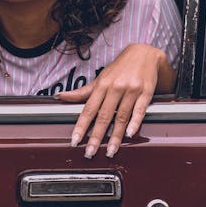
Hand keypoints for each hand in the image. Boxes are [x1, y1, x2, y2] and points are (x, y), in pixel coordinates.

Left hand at [57, 44, 174, 158]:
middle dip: (96, 136)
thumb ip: (82, 92)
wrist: (143, 54)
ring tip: (110, 151)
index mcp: (102, 85)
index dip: (81, 126)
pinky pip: (139, 110)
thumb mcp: (100, 78)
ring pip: (121, 116)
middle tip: (90, 152)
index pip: (88, 109)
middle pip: (104, 115)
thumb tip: (60, 97)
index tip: (75, 140)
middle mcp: (115, 88)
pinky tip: (130, 134)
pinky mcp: (145, 92)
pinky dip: (135, 122)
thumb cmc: (119, 69)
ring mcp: (131, 90)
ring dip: (115, 136)